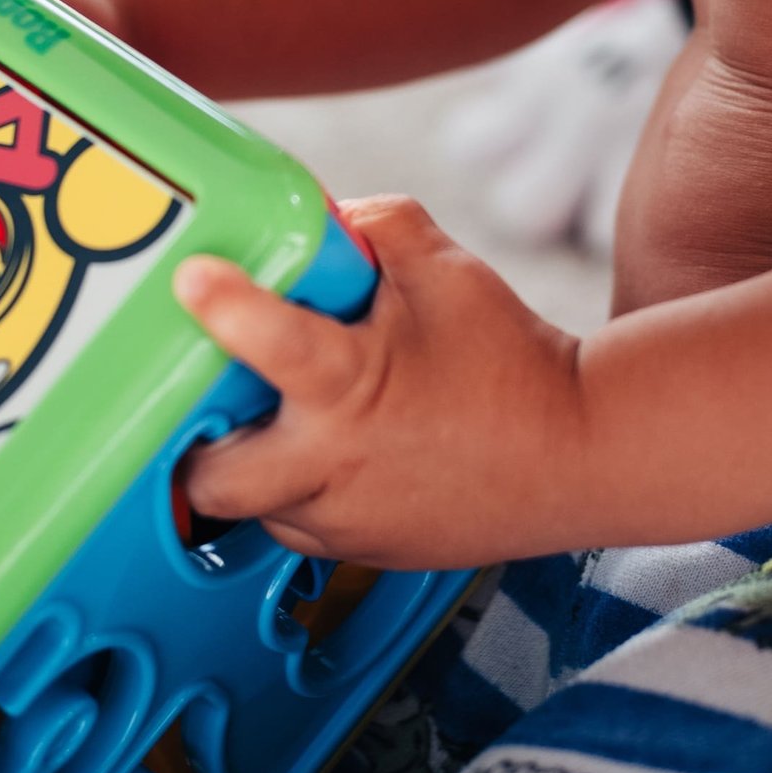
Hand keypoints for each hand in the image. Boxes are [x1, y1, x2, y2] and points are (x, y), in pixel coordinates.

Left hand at [175, 196, 585, 569]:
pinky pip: (298, 527)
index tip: (192, 277)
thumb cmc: (511, 358)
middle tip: (199, 400)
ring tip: (268, 420)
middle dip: (189, 442)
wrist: (582, 453)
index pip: (269, 341)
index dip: (223, 306)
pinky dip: (293, 493)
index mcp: (350, 383)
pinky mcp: (365, 554)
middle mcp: (335, 464)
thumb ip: (370, 227)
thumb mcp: (443, 268)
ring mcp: (347, 522)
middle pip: (210, 480)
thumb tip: (312, 218)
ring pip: (250, 509)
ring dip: (246, 467)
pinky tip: (321, 451)